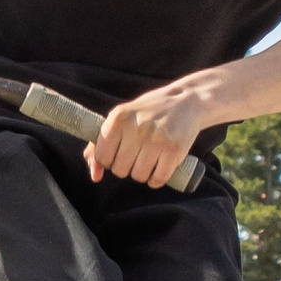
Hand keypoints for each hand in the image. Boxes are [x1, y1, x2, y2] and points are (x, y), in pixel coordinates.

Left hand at [89, 85, 208, 187]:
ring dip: (143, 174)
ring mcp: (156, 138)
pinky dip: (157, 179)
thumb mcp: (120, 119)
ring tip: (149, 160)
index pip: (102, 157)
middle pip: (120, 170)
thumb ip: (99, 145)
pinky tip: (159, 168)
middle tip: (137, 155)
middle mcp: (136, 127)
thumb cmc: (148, 113)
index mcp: (118, 118)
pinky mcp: (174, 149)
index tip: (119, 152)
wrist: (186, 101)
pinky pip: (158, 179)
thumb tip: (94, 176)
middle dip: (127, 167)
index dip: (110, 160)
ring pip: (139, 176)